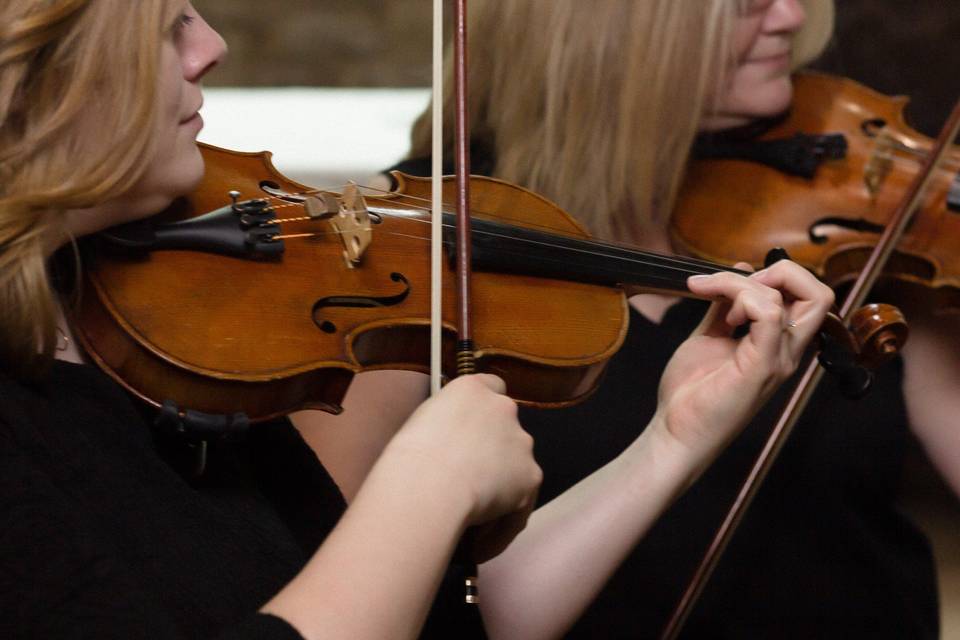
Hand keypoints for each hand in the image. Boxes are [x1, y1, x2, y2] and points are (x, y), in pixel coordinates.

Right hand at [385, 374, 541, 559]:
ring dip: (500, 490)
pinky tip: (480, 548)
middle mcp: (503, 408)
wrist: (429, 484)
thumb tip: (450, 444)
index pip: (491, 388)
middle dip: (493, 454)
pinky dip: (502, 527)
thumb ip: (446, 424)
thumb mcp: (421, 424)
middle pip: (506, 431)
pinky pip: (518, 506)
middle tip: (466, 484)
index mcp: (472, 388)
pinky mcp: (531, 477)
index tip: (471, 433)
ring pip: (516, 468)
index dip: (484, 413)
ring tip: (471, 524)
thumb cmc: (409, 456)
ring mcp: (521, 442)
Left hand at [651, 260, 833, 468]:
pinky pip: (770, 314)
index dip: (776, 277)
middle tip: (734, 285)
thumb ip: (724, 306)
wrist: (675, 431)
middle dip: (780, 272)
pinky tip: (723, 318)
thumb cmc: (691, 392)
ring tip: (714, 300)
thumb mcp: (709, 336)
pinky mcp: (762, 366)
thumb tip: (740, 270)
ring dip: (746, 283)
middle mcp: (786, 352)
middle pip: (821, 294)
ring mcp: (779, 359)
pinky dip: (742, 298)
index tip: (730, 285)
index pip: (808, 296)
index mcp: (777, 344)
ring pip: (801, 296)